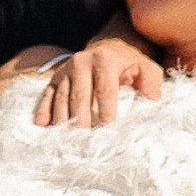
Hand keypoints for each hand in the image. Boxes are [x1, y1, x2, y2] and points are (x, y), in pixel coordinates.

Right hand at [33, 37, 164, 129]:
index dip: (106, 112)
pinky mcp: (55, 77)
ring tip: (64, 142)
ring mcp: (66, 69)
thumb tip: (152, 101)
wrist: (107, 49)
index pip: (105, 90)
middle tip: (83, 145)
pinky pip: (47, 95)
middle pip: (79, 97)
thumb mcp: (146, 68)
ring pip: (62, 98)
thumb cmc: (130, 66)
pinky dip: (44, 110)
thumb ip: (151, 83)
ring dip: (63, 121)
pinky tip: (43, 125)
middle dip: (81, 121)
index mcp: (105, 59)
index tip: (107, 133)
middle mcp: (82, 61)